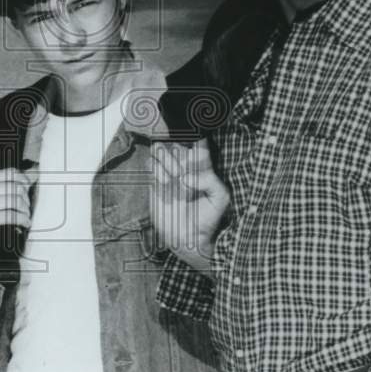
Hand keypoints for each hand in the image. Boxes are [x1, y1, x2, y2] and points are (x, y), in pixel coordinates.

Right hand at [0, 168, 31, 271]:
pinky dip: (22, 220)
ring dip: (25, 211)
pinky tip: (26, 224)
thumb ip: (15, 185)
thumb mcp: (1, 200)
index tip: (29, 192)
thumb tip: (35, 171)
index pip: (11, 173)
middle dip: (26, 199)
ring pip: (14, 201)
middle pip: (14, 187)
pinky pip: (10, 216)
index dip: (25, 181)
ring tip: (27, 217)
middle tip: (27, 210)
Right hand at [150, 139, 229, 272]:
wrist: (188, 238)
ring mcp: (168, 171)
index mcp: (202, 166)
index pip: (199, 141)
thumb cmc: (208, 218)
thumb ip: (211, 181)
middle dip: (177, 152)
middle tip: (181, 171)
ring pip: (161, 148)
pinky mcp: (155, 180)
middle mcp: (185, 165)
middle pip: (177, 141)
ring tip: (172, 178)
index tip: (192, 134)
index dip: (195, 133)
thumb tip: (188, 175)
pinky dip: (155, 169)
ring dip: (165, 160)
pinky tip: (163, 182)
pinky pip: (150, 163)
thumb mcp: (220, 199)